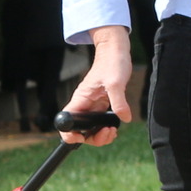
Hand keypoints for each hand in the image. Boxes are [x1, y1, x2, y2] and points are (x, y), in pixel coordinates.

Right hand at [60, 25, 132, 143]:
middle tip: (108, 133)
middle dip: (93, 138)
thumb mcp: (116, 82)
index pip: (66, 121)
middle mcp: (84, 104)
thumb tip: (124, 118)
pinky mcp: (100, 105)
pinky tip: (114, 127)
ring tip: (112, 131)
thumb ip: (119, 101)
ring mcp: (91, 106)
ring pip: (90, 129)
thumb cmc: (112, 62)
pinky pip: (99, 123)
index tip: (83, 137)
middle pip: (80, 131)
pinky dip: (105, 129)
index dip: (70, 134)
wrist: (115, 52)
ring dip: (100, 136)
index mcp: (81, 99)